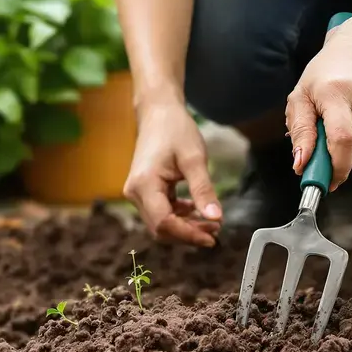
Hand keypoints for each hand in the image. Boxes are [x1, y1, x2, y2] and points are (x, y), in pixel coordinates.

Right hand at [124, 97, 221, 246]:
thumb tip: (216, 218)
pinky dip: (180, 217)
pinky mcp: (144, 192)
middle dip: (189, 233)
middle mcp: (135, 193)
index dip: (188, 235)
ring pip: (161, 223)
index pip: (164, 223)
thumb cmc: (175, 130)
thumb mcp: (194, 159)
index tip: (212, 238)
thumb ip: (203, 190)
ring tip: (212, 222)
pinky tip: (197, 210)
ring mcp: (137, 193)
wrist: (158, 113)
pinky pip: (161, 213)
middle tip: (216, 230)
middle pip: (161, 228)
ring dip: (186, 227)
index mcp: (144, 185)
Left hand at [285, 14, 351, 189]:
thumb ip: (300, 130)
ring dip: (351, 154)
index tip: (322, 181)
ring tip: (339, 134)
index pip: (341, 140)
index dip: (334, 167)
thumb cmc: (327, 72)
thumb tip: (300, 165)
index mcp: (335, 92)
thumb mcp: (301, 94)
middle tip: (327, 170)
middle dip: (341, 167)